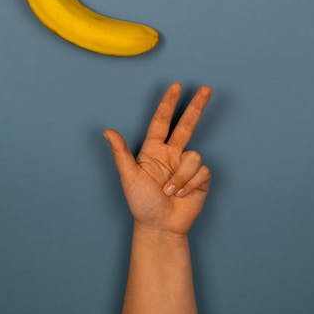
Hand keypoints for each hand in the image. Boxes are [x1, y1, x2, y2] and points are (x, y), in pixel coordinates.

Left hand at [104, 82, 212, 236]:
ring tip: (170, 191)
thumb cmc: (141, 203)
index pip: (162, 121)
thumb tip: (107, 131)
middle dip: (197, 106)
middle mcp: (172, 153)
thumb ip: (120, 153)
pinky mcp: (200, 178)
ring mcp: (186, 165)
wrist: (160, 227)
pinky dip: (190, 184)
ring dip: (181, 176)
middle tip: (206, 88)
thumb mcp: (128, 177)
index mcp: (154, 150)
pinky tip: (182, 194)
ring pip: (193, 155)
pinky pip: (201, 171)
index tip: (175, 86)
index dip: (168, 103)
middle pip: (187, 124)